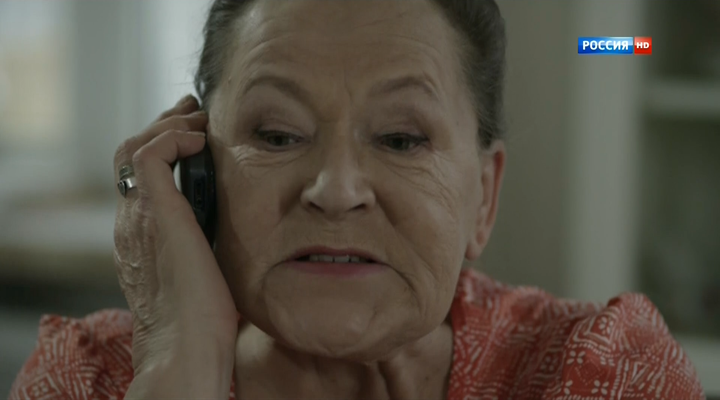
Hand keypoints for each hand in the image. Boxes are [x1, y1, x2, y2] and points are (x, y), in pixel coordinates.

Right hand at [113, 95, 236, 395]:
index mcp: (141, 235)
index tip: (195, 135)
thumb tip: (232, 230)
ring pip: (133, 148)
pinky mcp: (155, 212)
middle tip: (193, 113)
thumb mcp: (203, 269)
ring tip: (197, 119)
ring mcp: (138, 215)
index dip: (163, 147)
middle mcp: (131, 220)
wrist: (186, 345)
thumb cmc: (203, 319)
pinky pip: (149, 155)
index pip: (139, 177)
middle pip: (130, 155)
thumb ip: (206, 243)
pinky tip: (200, 142)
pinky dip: (172, 138)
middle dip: (162, 127)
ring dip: (167, 126)